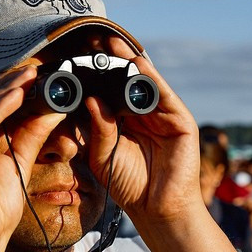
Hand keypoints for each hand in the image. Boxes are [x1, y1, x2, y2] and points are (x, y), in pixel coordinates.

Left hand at [83, 36, 202, 224]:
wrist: (157, 209)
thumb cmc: (129, 184)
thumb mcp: (102, 155)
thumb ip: (97, 128)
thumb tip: (91, 99)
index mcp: (122, 120)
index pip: (106, 90)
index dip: (92, 75)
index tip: (71, 58)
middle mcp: (142, 113)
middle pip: (124, 81)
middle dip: (108, 62)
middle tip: (89, 41)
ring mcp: (162, 114)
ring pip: (143, 82)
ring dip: (128, 62)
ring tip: (110, 45)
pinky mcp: (180, 119)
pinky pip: (163, 94)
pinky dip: (151, 77)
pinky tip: (137, 63)